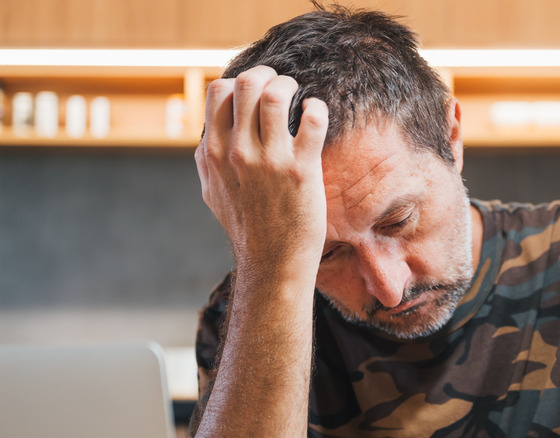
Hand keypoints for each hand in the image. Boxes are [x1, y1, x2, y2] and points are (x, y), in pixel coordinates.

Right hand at [194, 65, 328, 276]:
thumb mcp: (212, 191)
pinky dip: (317, 108)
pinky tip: (316, 115)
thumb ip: (208, 160)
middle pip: (246, 83)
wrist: (271, 262)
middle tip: (281, 86)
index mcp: (213, 152)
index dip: (240, 80)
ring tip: (299, 97)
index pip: (218, 91)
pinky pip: (313, 119)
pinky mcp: (301, 170)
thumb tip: (209, 137)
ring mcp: (269, 161)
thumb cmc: (246, 226)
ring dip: (291, 86)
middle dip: (267, 75)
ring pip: (277, 94)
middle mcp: (237, 152)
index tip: (256, 90)